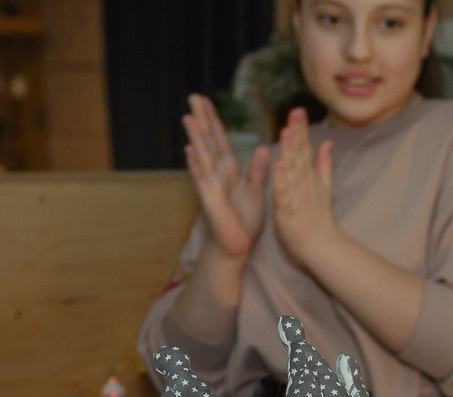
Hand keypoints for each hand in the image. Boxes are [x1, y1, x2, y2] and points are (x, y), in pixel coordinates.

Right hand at [182, 93, 269, 261]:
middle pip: (208, 141)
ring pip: (202, 156)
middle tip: (193, 96)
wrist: (236, 245)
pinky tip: (190, 151)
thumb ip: (259, 170)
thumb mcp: (257, 191)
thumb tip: (263, 148)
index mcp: (229, 170)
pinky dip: (196, 165)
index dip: (214, 120)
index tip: (206, 100)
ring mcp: (211, 185)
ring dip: (196, 137)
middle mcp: (217, 174)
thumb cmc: (244, 219)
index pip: (220, 140)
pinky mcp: (211, 200)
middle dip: (202, 119)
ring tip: (188, 117)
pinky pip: (204, 180)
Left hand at [270, 108, 338, 269]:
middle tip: (295, 113)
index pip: (305, 148)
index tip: (298, 111)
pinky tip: (278, 165)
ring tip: (286, 132)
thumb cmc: (318, 217)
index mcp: (308, 176)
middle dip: (297, 133)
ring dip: (290, 151)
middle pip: (300, 154)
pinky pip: (284, 193)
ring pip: (292, 171)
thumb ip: (324, 164)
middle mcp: (304, 182)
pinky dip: (282, 180)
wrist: (320, 245)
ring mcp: (297, 195)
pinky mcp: (289, 210)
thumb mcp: (324, 187)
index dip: (302, 130)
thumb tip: (327, 142)